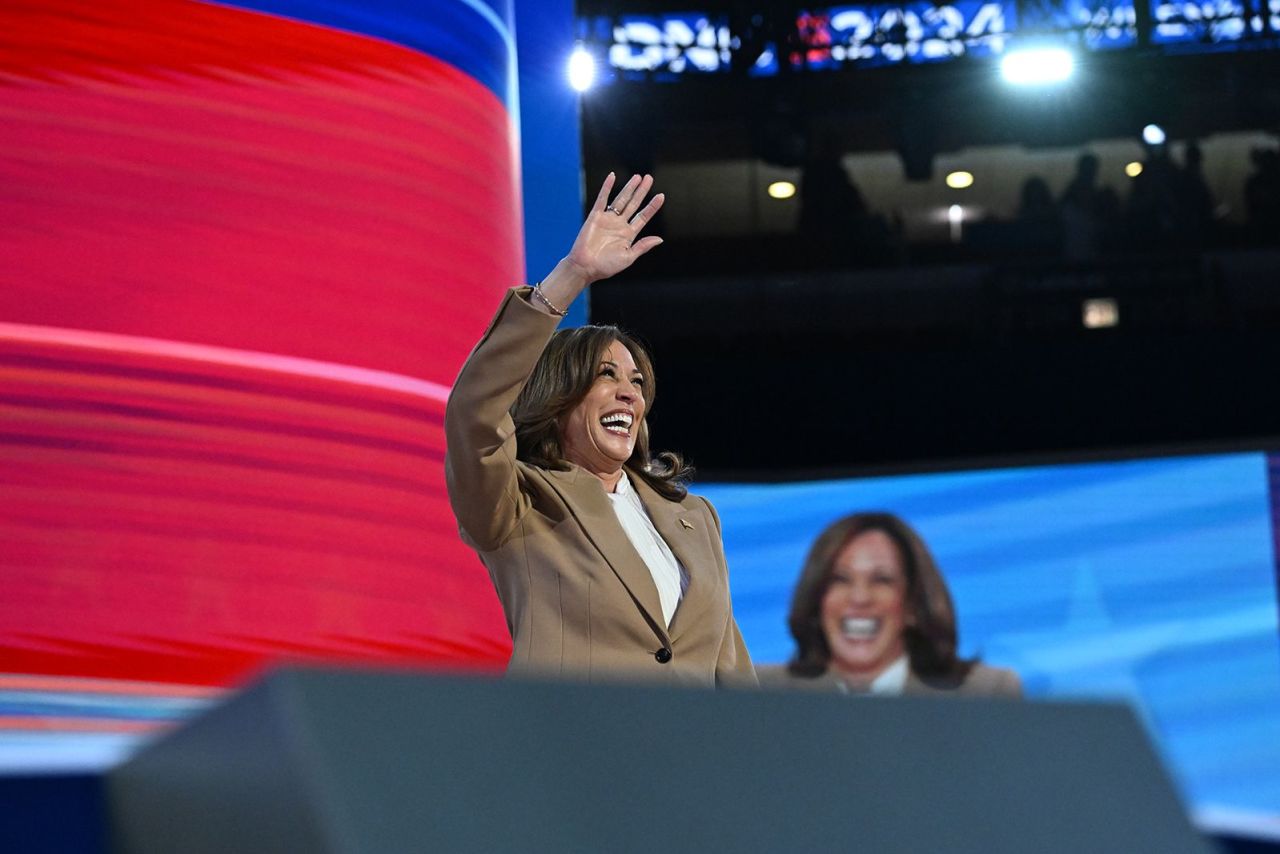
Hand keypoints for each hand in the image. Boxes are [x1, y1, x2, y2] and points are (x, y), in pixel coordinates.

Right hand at [533, 174, 663, 315]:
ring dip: (629, 188)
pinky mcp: (595, 216)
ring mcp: (608, 219)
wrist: (585, 267)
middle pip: (633, 204)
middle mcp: (619, 225)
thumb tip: (660, 239)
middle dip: (641, 191)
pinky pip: (602, 199)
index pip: (643, 217)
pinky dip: (607, 187)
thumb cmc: (606, 266)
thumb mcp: (628, 257)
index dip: (652, 207)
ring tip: (638, 177)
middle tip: (649, 178)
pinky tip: (612, 176)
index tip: (661, 196)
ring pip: (621, 199)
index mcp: (628, 234)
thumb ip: (643, 246)